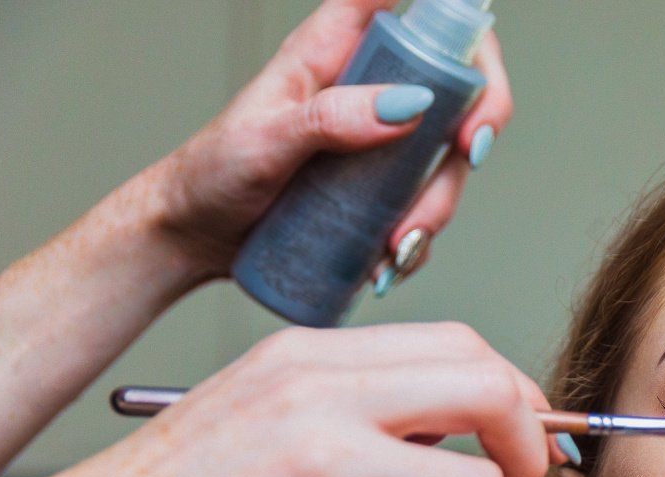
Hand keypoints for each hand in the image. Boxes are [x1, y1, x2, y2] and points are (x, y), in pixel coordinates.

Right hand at [17, 323, 557, 476]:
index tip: (506, 450)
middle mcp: (320, 397)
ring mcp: (327, 470)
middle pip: (495, 395)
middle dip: (528, 458)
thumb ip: (348, 406)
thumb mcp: (251, 412)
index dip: (512, 402)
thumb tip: (457, 433)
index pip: (463, 347)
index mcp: (305, 357)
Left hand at [144, 0, 513, 279]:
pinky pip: (423, 210)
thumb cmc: (210, 174)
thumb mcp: (263, 140)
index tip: (466, 66)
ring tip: (395, 246)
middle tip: (467, 156)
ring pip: (444, 161)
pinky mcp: (378, 193)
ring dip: (438, 206)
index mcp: (333, 50)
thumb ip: (328, 117)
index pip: (405, 8)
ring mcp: (377, 144)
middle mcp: (365, 91)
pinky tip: (386, 263)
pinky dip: (417, 241)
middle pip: (451, 87)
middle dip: (472, 125)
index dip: (451, 20)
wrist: (192, 237)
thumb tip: (406, 105)